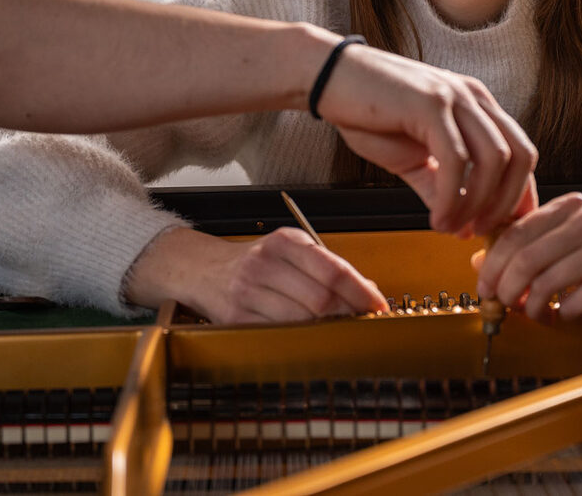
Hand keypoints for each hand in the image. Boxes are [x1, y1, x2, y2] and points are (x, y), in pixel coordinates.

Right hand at [127, 226, 387, 324]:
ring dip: (327, 331)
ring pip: (302, 321)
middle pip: (321, 300)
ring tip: (340, 332)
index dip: (360, 292)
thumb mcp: (290, 250)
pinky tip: (312, 338)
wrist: (203, 270)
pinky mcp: (236, 319)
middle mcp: (264, 264)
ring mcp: (248, 293)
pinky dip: (301, 340)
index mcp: (284, 242)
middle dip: (348, 316)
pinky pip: (279, 335)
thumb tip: (369, 291)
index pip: (332, 270)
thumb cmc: (255, 261)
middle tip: (363, 325)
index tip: (378, 307)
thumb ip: (327, 267)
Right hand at [313, 44, 537, 235]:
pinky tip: (436, 218)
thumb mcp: (412, 159)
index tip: (503, 229)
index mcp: (477, 106)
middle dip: (507, 203)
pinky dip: (452, 197)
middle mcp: (474, 97)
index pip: (521, 152)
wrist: (328, 80)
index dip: (519, 195)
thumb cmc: (368, 114)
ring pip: (495, 159)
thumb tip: (461, 226)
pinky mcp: (431, 103)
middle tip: (481, 233)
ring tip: (453, 228)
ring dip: (479, 204)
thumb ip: (440, 188)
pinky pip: (456, 159)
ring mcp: (455, 96)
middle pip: (521, 156)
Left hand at [474, 193, 581, 320]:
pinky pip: (575, 302)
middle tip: (502, 306)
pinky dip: (562, 316)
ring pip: (545, 281)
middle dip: (505, 287)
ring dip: (532, 306)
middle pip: (525, 257)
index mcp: (572, 207)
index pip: (515, 232)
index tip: (484, 287)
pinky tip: (564, 318)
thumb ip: (533, 246)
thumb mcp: (577, 241)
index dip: (492, 264)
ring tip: (536, 314)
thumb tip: (481, 261)